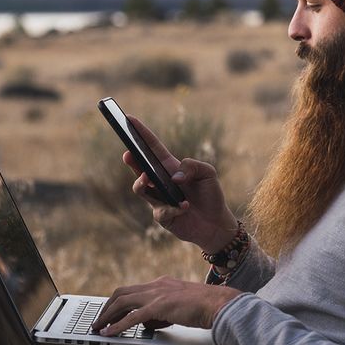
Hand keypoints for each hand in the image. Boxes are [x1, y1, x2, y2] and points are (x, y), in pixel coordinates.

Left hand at [92, 277, 240, 335]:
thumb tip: (148, 324)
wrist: (220, 305)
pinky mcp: (160, 306)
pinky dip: (118, 325)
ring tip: (98, 327)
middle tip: (98, 320)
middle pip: (121, 293)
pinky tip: (109, 333)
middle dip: (107, 307)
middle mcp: (156, 285)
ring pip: (122, 302)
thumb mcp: (179, 308)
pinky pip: (132, 317)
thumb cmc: (205, 308)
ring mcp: (157, 294)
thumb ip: (162, 313)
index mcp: (161, 284)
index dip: (117, 301)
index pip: (132, 290)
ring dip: (107, 315)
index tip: (108, 311)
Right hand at [123, 115, 237, 252]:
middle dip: (132, 160)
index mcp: (170, 167)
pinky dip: (174, 208)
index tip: (129, 120)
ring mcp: (158, 199)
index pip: (152, 148)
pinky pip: (161, 211)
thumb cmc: (211, 196)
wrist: (216, 224)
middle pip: (140, 167)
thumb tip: (174, 177)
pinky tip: (185, 207)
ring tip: (147, 178)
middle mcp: (160, 182)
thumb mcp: (208, 173)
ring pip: (140, 188)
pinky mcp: (162, 216)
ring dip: (142, 183)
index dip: (140, 134)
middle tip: (128, 153)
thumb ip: (193, 166)